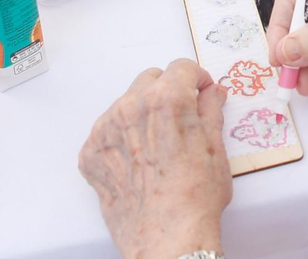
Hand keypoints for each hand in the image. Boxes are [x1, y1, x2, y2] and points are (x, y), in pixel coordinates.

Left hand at [78, 61, 229, 258]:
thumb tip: (211, 93)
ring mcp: (105, 131)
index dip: (197, 80)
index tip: (201, 93)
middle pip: (151, 80)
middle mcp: (130, 108)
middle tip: (181, 119)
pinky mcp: (91, 154)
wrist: (167, 239)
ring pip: (127, 104)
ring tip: (159, 145)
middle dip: (168, 92)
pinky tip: (140, 161)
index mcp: (166, 100)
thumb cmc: (195, 199)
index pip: (181, 68)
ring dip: (143, 115)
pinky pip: (108, 131)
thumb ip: (211, 110)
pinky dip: (123, 139)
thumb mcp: (216, 147)